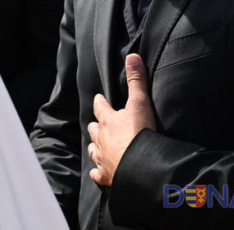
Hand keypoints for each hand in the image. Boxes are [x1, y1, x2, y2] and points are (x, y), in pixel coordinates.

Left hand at [87, 53, 155, 185]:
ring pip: (93, 150)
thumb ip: (137, 80)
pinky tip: (97, 172)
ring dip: (95, 146)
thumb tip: (132, 57)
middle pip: (93, 129)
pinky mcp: (106, 176)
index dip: (100, 102)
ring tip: (97, 145)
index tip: (99, 99)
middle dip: (96, 125)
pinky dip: (97, 172)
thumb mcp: (140, 103)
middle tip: (99, 123)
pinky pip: (97, 174)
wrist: (140, 166)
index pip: (100, 107)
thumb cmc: (139, 134)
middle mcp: (100, 139)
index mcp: (107, 120)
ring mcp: (101, 158)